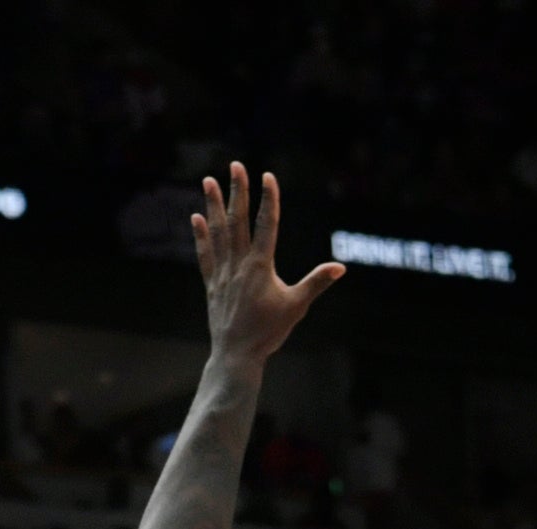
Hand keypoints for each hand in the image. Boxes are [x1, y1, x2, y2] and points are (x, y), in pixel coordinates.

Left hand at [190, 162, 343, 364]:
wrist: (237, 355)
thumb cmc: (269, 332)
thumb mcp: (297, 306)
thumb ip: (317, 283)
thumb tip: (340, 267)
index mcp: (260, 266)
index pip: (266, 225)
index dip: (268, 199)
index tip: (267, 176)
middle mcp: (239, 264)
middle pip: (238, 220)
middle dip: (237, 191)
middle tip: (235, 165)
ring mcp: (223, 273)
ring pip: (218, 232)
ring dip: (213, 205)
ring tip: (208, 180)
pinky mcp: (212, 284)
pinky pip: (205, 255)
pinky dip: (201, 236)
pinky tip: (196, 217)